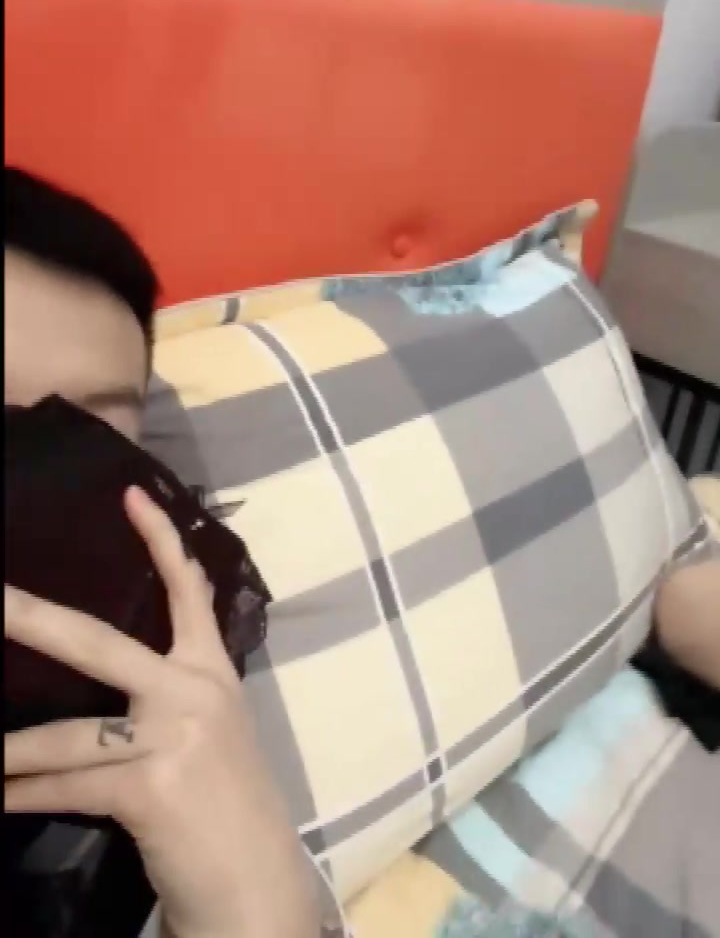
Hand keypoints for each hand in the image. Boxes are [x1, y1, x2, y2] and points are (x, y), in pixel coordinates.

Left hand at [4, 487, 318, 937]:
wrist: (257, 880)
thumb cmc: (226, 806)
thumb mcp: (210, 732)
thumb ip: (170, 692)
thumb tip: (107, 671)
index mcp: (212, 673)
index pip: (189, 591)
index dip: (160, 539)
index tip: (129, 493)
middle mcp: (195, 692)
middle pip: (100, 642)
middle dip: (34, 617)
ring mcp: (174, 735)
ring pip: (69, 732)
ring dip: (13, 750)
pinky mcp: (152, 784)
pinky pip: (69, 783)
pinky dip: (27, 793)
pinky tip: (0, 797)